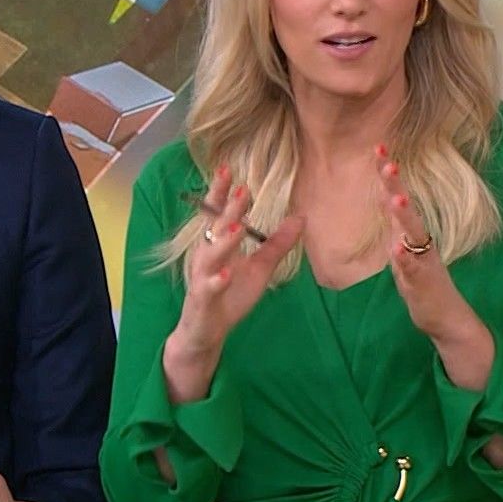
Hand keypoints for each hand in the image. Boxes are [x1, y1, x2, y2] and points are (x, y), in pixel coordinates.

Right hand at [166, 165, 303, 399]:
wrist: (204, 332)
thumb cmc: (229, 296)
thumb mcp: (260, 268)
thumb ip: (277, 244)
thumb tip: (300, 218)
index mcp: (217, 244)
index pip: (217, 213)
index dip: (220, 192)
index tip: (227, 169)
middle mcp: (205, 256)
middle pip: (215, 229)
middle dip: (228, 210)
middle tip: (244, 191)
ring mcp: (201, 277)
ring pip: (210, 256)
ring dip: (224, 241)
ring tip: (238, 227)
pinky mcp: (201, 299)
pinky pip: (207, 288)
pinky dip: (217, 281)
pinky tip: (227, 273)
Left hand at [375, 149, 475, 339]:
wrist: (445, 317)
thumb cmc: (422, 282)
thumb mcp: (403, 248)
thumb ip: (395, 224)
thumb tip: (384, 197)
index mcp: (410, 233)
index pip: (397, 198)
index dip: (388, 176)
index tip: (378, 148)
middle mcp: (419, 241)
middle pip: (406, 209)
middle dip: (396, 186)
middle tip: (387, 162)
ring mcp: (422, 261)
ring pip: (413, 235)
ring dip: (405, 217)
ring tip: (397, 199)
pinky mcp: (422, 282)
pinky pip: (413, 269)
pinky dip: (405, 259)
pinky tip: (397, 249)